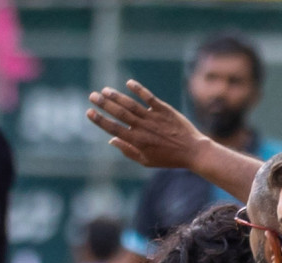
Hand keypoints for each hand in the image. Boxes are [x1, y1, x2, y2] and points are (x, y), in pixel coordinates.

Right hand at [87, 80, 208, 169]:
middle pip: (119, 114)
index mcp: (137, 141)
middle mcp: (143, 128)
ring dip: (117, 96)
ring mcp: (154, 117)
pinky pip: (149, 98)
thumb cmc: (168, 158)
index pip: (114, 128)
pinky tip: (128, 83)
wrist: (192, 151)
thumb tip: (111, 139)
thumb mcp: (146, 161)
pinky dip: (139, 90)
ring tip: (104, 90)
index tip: (89, 112)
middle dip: (104, 104)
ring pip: (131, 105)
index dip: (100, 120)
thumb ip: (128, 150)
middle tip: (92, 96)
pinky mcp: (164, 110)